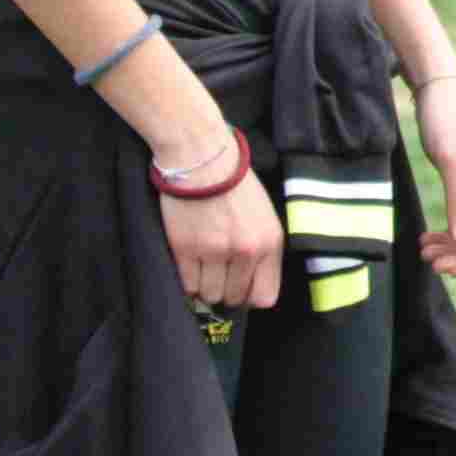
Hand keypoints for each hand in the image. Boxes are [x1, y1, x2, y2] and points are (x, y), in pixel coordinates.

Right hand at [159, 163, 283, 309]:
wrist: (201, 157)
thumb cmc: (233, 181)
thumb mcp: (264, 214)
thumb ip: (262, 249)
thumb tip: (250, 284)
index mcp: (269, 241)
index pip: (265, 296)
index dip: (250, 296)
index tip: (240, 287)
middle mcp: (246, 250)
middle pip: (234, 298)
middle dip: (225, 289)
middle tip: (216, 271)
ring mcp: (215, 251)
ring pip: (210, 294)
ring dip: (204, 285)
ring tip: (202, 264)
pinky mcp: (186, 248)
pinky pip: (187, 284)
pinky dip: (187, 279)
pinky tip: (189, 261)